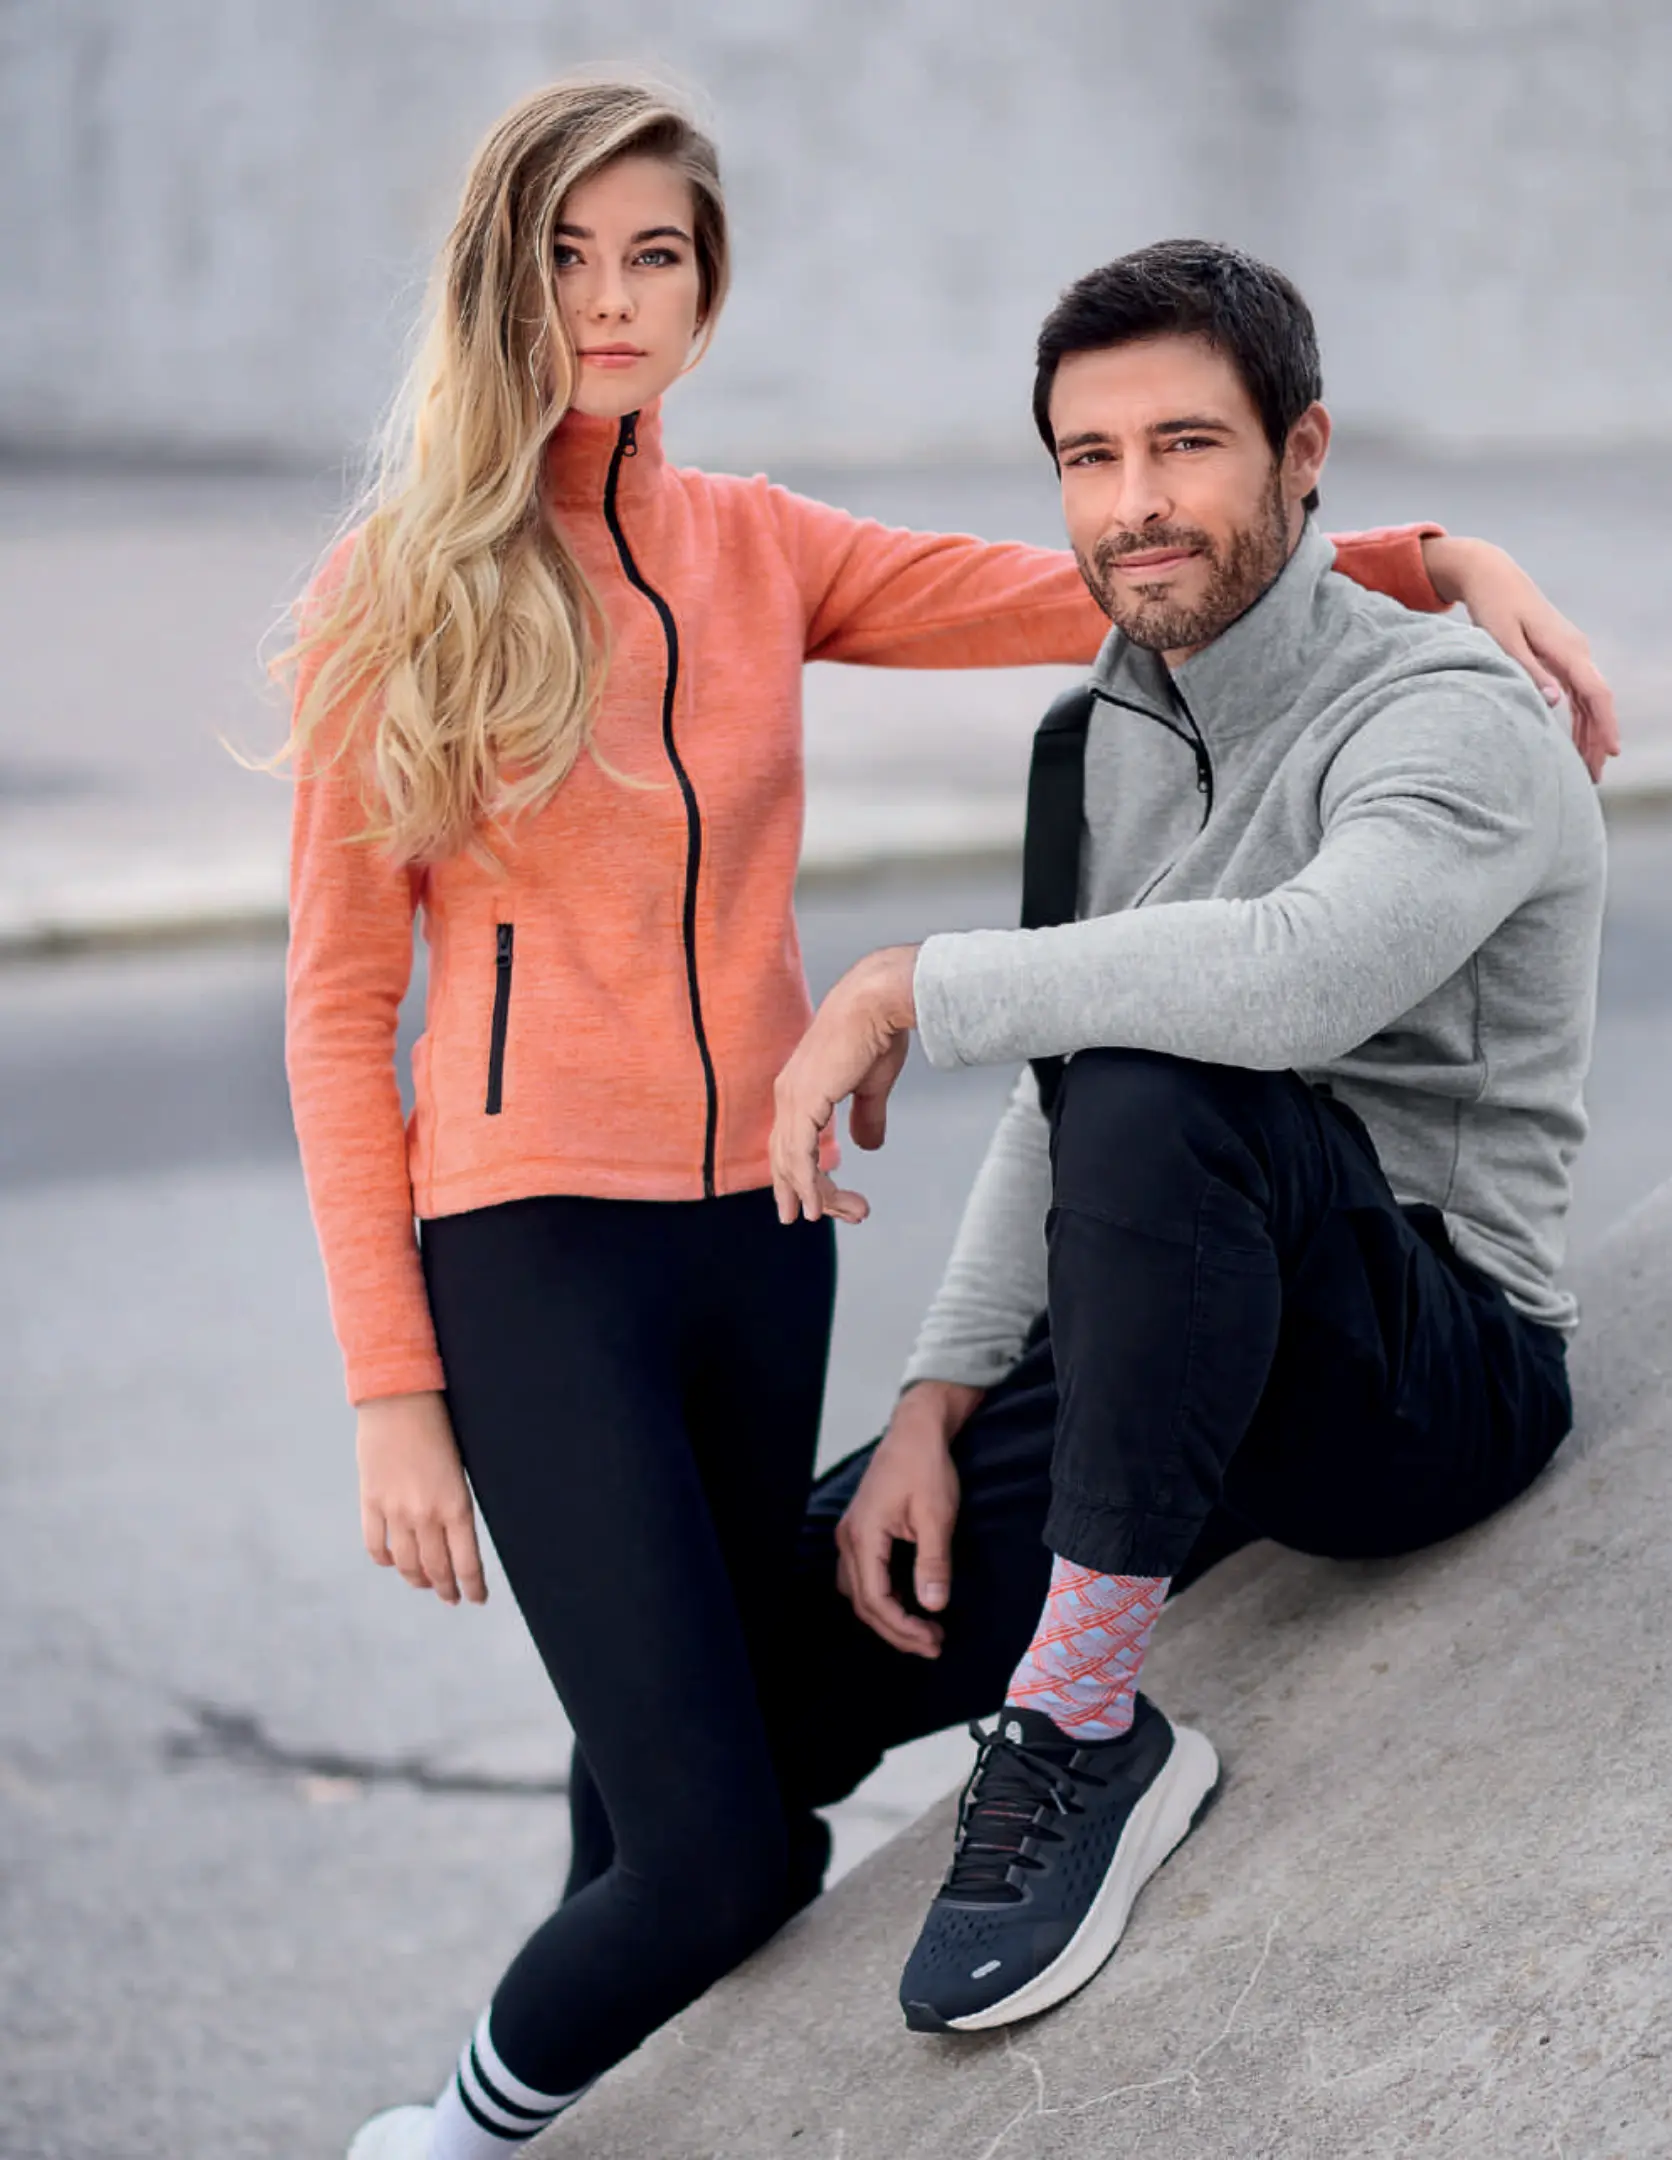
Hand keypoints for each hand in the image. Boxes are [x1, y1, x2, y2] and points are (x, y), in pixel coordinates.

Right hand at [356, 1391, 486, 1605]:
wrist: (400, 1399)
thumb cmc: (439, 1428)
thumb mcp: (459, 1470)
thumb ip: (455, 1506)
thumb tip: (453, 1536)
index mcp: (457, 1505)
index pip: (466, 1562)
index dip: (472, 1587)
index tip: (477, 1599)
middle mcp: (426, 1514)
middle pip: (436, 1569)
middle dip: (447, 1588)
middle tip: (452, 1598)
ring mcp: (395, 1511)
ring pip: (406, 1564)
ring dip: (418, 1580)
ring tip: (425, 1585)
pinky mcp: (371, 1501)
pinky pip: (376, 1545)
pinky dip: (386, 1560)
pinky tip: (394, 1562)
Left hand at [771, 945, 918, 1224]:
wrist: (878, 1001)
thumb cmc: (876, 1032)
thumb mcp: (872, 1085)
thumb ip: (867, 1116)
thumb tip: (868, 1146)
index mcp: (799, 1088)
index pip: (791, 1143)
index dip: (800, 1175)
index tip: (814, 1203)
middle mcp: (788, 1095)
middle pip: (786, 1158)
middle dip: (802, 1192)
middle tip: (818, 1219)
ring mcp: (792, 1099)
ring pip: (792, 1164)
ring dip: (816, 1195)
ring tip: (840, 1216)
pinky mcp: (803, 1103)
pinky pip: (799, 1157)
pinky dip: (807, 1185)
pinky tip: (818, 1207)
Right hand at [835, 1379, 983, 1655]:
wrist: (915, 1430)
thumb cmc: (925, 1465)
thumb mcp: (936, 1515)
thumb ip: (933, 1562)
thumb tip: (933, 1605)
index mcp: (863, 1536)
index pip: (875, 1599)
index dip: (903, 1627)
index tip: (934, 1639)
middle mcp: (849, 1539)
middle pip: (863, 1602)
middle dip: (897, 1630)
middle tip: (933, 1644)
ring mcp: (851, 1534)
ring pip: (859, 1592)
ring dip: (887, 1617)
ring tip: (922, 1631)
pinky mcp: (861, 1530)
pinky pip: (863, 1576)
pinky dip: (883, 1596)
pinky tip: (908, 1603)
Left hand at [1421, 535, 1618, 781]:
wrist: (1492, 575)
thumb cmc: (1493, 606)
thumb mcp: (1503, 639)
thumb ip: (1529, 670)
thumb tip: (1556, 702)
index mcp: (1566, 648)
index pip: (1595, 692)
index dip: (1604, 725)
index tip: (1610, 753)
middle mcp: (1576, 650)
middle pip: (1596, 702)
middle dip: (1598, 740)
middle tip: (1595, 779)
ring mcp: (1570, 653)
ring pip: (1588, 701)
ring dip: (1589, 733)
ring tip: (1588, 770)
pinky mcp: (1560, 656)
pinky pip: (1577, 693)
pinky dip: (1580, 719)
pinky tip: (1577, 743)